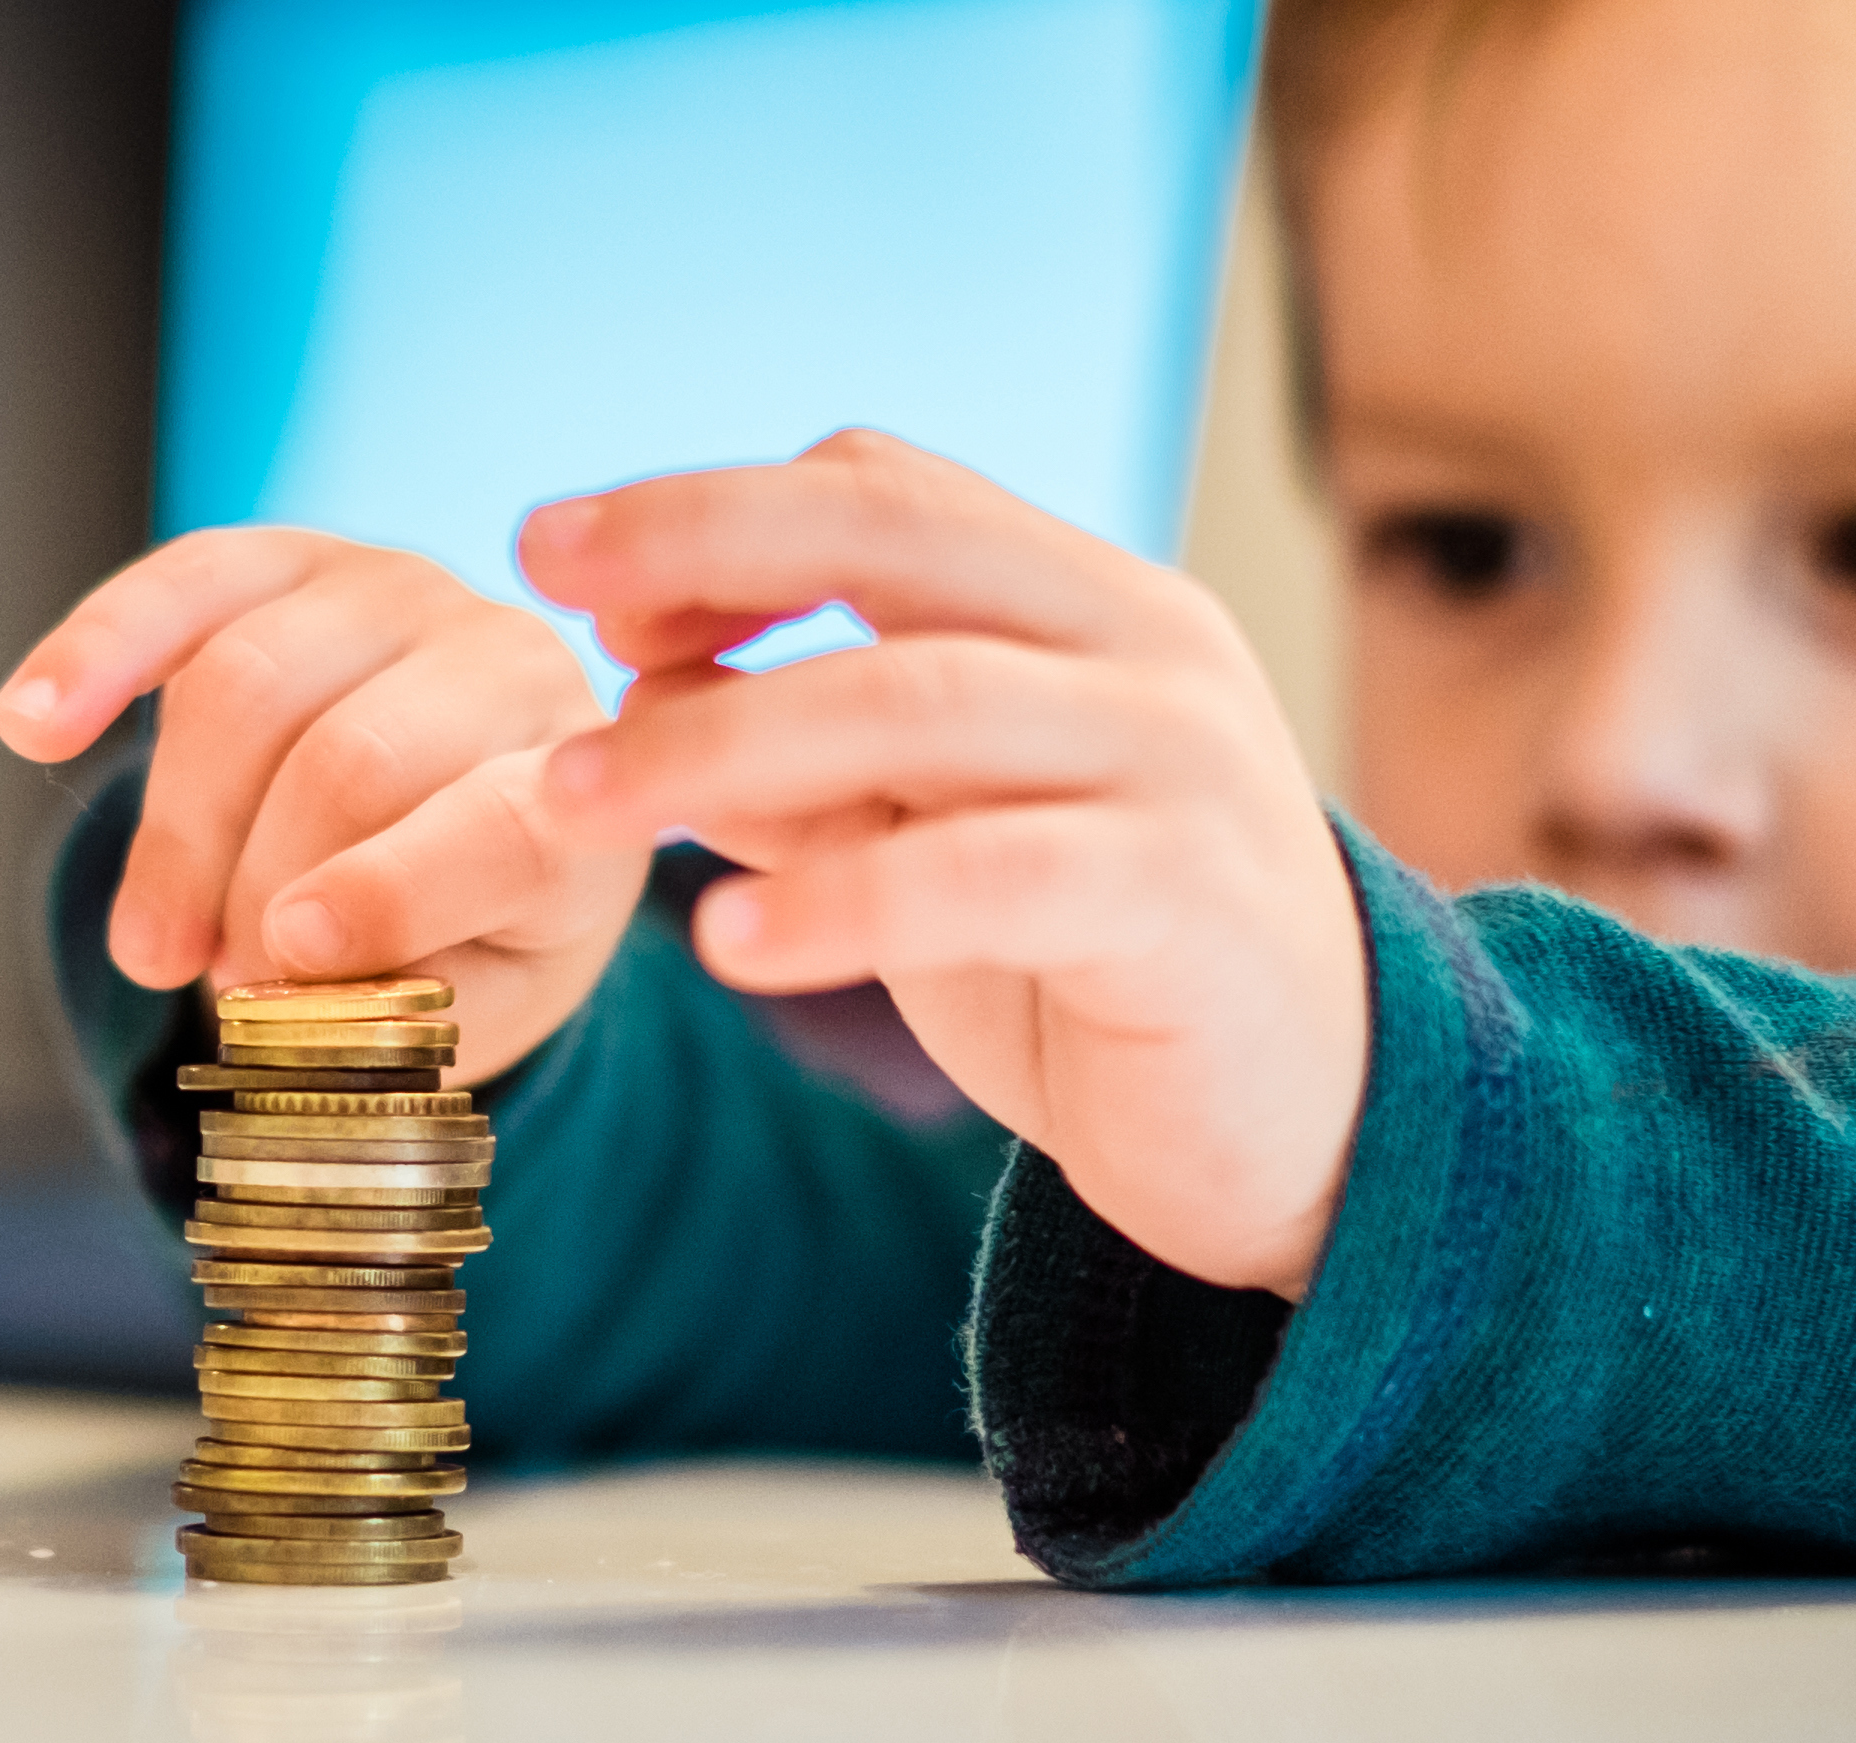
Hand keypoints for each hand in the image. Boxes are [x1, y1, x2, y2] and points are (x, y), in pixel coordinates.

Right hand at [0, 530, 649, 1084]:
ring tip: (160, 949)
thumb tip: (292, 980)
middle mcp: (513, 664)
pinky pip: (185, 584)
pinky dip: (97, 653)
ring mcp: (403, 595)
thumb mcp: (489, 1001)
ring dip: (177, 835)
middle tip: (225, 989)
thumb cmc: (486, 924)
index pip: (502, 828)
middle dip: (257, 890)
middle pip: (352, 759)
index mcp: (585, 792)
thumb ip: (415, 1005)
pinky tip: (27, 726)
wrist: (487, 804)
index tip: (282, 964)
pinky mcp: (298, 559)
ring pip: (250, 689)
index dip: (387, 895)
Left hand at [524, 432, 1367, 1298]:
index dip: (717, 515)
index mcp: (1086, 608)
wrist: (1315, 1137)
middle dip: (699, 547)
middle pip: (894, 542)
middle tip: (540, 593)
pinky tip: (727, 944)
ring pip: (919, 698)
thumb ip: (815, 771)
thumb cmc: (1110, 979)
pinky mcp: (1186, 901)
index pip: (886, 493)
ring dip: (724, 741)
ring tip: (582, 801)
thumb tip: (640, 688)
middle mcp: (1143, 651)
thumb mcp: (937, 848)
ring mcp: (1178, 764)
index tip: (567, 567)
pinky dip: (840, 899)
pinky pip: (987, 872)